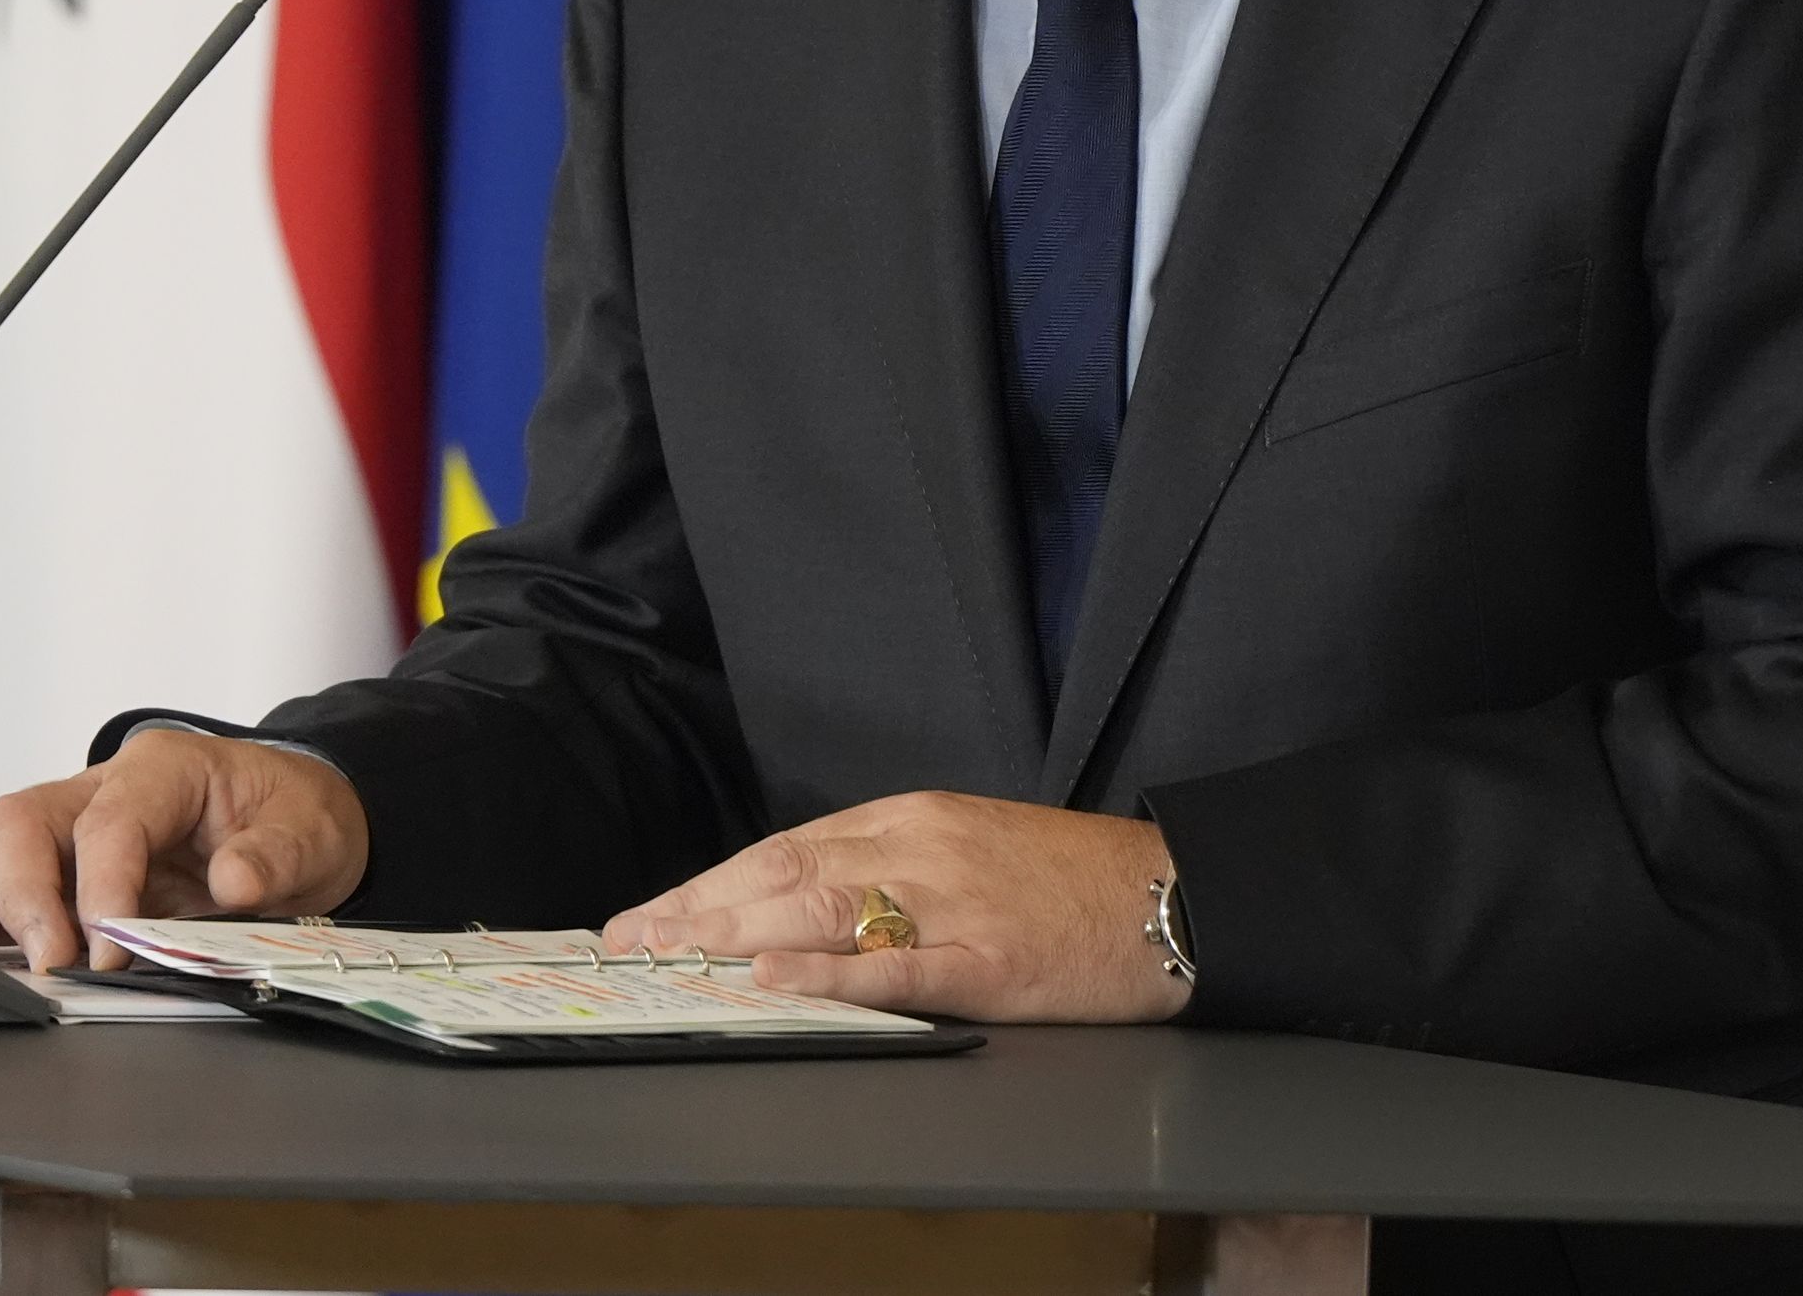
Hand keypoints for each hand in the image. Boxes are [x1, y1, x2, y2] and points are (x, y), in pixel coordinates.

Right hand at [0, 727, 369, 969]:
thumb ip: (274, 856)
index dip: (103, 885)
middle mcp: (99, 789)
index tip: (113, 947)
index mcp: (162, 769)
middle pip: (25, 822)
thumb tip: (234, 882)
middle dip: (26, 896)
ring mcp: (69, 828)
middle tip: (52, 963)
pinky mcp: (56, 871)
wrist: (292, 822)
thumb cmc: (292, 819)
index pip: (110, 820)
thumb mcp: (310, 833)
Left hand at [601, 792, 1192, 1022]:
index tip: (649, 915)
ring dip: (737, 936)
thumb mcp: (967, 847)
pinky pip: (900, 967)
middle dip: (699, 911)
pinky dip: (832, 973)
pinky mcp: (991, 958)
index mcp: (910, 819)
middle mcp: (920, 848)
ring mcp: (954, 902)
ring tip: (672, 956)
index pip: (783, 849)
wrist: (1171, 894)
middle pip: (786, 874)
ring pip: (825, 910)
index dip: (709, 885)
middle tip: (632, 944)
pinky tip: (779, 982)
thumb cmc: (1068, 881)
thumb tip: (796, 907)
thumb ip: (887, 868)